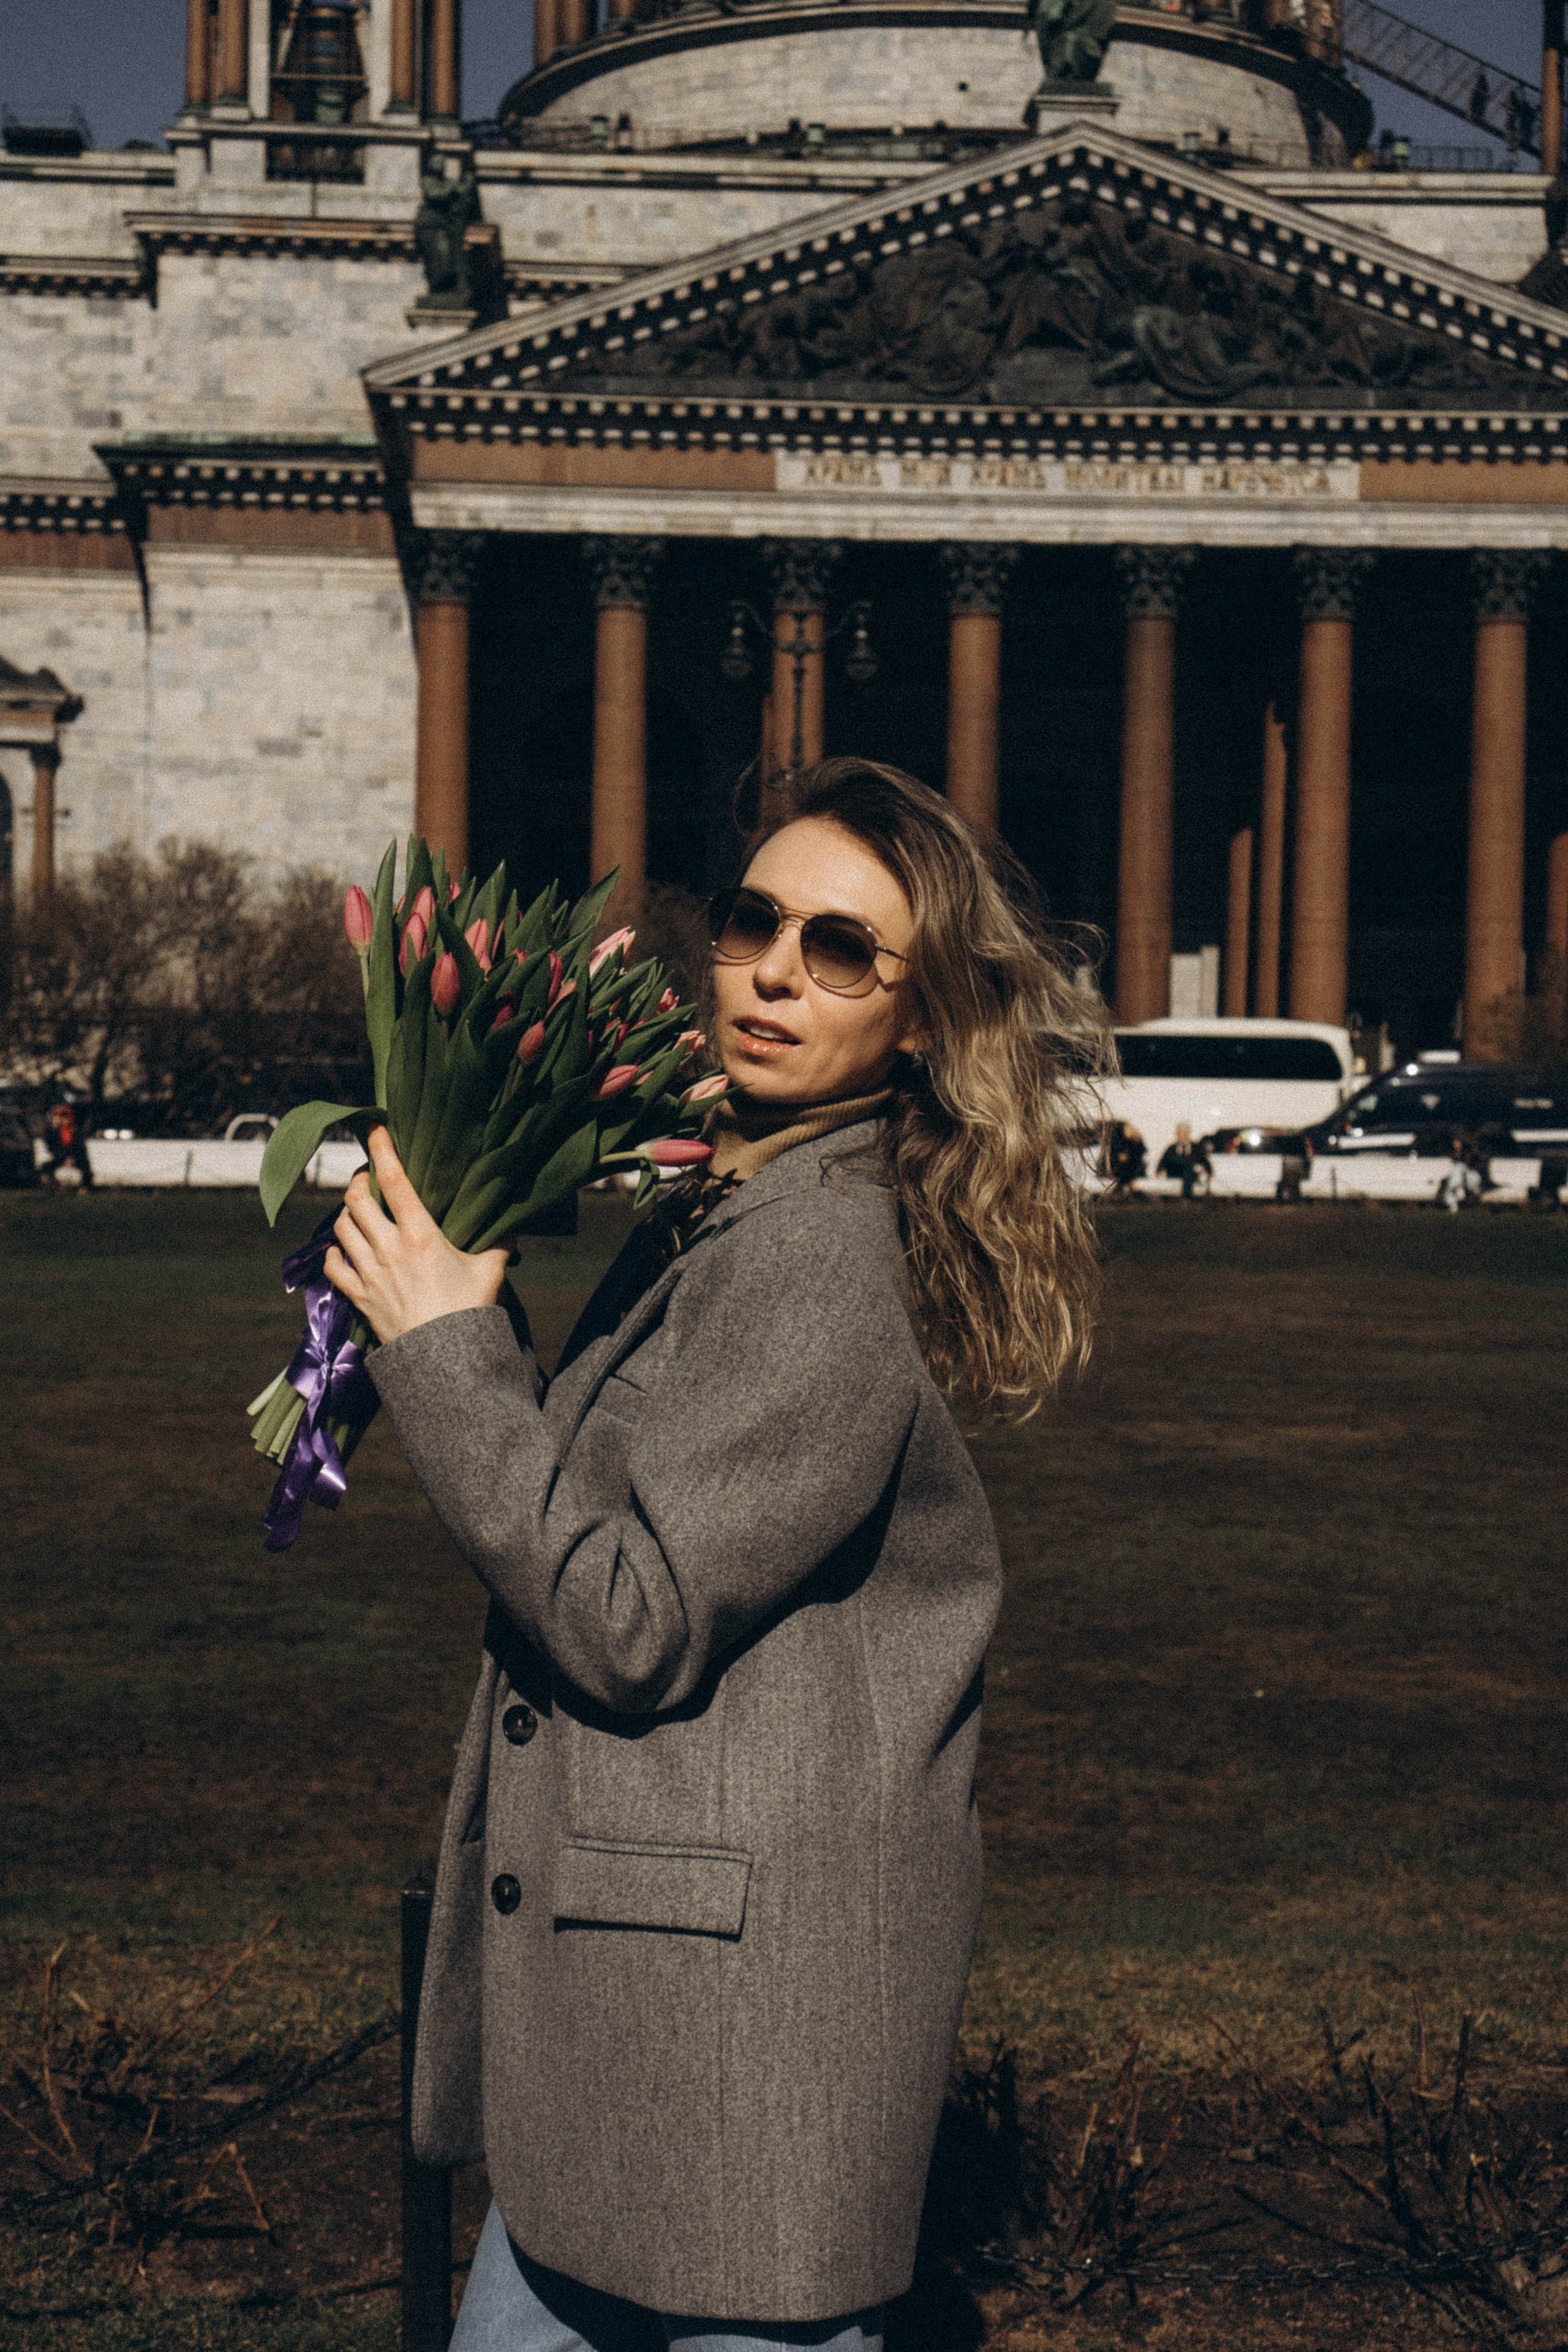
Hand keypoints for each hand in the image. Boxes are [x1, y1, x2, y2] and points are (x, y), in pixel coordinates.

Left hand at [324, 1126, 510, 1345]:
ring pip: (341, 1229)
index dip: (381, 1149)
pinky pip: (333, 1268)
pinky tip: (342, 1251)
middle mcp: (388, 1248)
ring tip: (357, 1210)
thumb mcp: (491, 1273)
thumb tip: (511, 1227)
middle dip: (358, 1182)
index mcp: (421, 1234)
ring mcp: (370, 1273)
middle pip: (356, 1200)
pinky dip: (334, 1254)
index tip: (374, 1129)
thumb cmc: (469, 1314)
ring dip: (346, 1214)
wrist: (443, 1362)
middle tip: (368, 1179)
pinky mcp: (360, 1298)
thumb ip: (500, 1245)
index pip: (393, 1180)